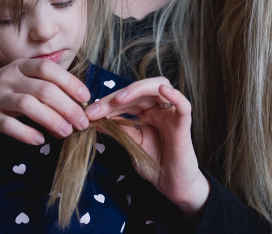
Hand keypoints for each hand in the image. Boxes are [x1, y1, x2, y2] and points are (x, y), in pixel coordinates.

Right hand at [0, 58, 90, 144]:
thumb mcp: (16, 78)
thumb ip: (41, 79)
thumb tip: (71, 77)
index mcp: (20, 67)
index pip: (49, 69)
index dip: (70, 82)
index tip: (86, 98)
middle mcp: (9, 78)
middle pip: (44, 89)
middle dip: (68, 107)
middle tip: (82, 122)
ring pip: (29, 105)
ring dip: (52, 120)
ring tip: (65, 132)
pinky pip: (10, 125)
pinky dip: (27, 133)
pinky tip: (39, 140)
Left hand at [85, 78, 209, 218]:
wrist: (171, 184)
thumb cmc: (153, 164)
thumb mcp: (131, 143)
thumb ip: (118, 130)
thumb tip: (94, 119)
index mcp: (146, 111)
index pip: (125, 99)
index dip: (107, 104)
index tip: (88, 114)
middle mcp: (158, 108)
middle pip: (137, 92)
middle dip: (114, 99)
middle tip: (95, 110)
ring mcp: (171, 113)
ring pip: (159, 87)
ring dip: (138, 89)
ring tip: (120, 98)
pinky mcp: (183, 124)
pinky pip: (183, 106)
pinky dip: (174, 96)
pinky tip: (163, 90)